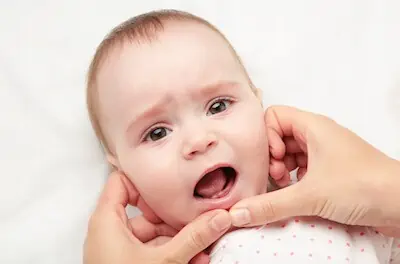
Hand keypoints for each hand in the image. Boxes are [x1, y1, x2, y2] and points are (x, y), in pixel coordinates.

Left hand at [83, 172, 230, 263]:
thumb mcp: (165, 261)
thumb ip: (194, 237)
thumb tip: (219, 218)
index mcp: (107, 221)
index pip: (122, 181)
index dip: (146, 179)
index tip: (172, 183)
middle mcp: (111, 232)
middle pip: (146, 211)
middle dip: (176, 220)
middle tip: (198, 221)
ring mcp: (120, 250)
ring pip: (153, 235)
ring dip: (179, 240)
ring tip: (202, 250)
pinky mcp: (128, 263)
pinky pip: (152, 251)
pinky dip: (171, 253)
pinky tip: (193, 261)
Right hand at [229, 105, 399, 234]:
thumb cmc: (365, 185)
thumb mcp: (310, 195)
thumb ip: (270, 205)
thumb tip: (238, 213)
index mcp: (313, 126)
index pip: (273, 116)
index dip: (266, 136)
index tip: (272, 160)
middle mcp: (318, 135)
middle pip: (279, 136)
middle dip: (272, 157)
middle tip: (276, 177)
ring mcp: (326, 153)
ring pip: (291, 153)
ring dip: (282, 170)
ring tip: (286, 187)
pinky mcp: (332, 171)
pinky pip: (303, 168)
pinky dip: (294, 180)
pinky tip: (296, 195)